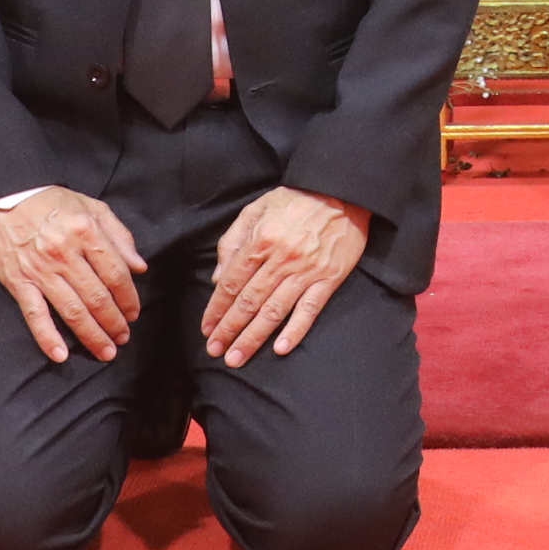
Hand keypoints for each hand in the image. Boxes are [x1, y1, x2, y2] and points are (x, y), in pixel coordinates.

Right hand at [0, 189, 148, 364]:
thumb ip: (119, 235)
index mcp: (86, 232)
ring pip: (72, 311)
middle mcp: (65, 253)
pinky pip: (35, 315)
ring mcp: (40, 271)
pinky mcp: (19, 283)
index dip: (129, 298)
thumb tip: (139, 266)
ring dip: (92, 335)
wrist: (3, 199)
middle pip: (97, 297)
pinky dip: (48, 337)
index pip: (116, 273)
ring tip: (105, 351)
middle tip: (123, 338)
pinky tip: (60, 355)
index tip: (134, 313)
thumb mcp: (91, 207)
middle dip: (114, 322)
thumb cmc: (51, 203)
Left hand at [202, 187, 367, 366]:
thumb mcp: (256, 209)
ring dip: (253, 338)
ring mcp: (305, 272)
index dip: (217, 308)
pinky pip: (309, 310)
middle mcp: (280, 259)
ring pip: (273, 311)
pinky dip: (295, 331)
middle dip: (229, 329)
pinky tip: (280, 349)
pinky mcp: (328, 279)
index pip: (232, 283)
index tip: (207, 328)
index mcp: (260, 241)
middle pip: (249, 302)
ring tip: (237, 358)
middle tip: (215, 351)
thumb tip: (218, 277)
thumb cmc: (295, 200)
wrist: (341, 192)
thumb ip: (233, 240)